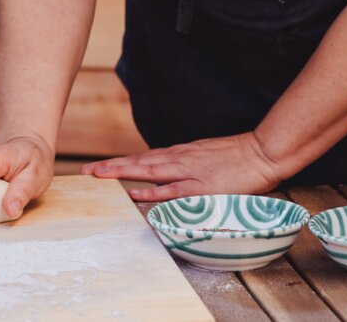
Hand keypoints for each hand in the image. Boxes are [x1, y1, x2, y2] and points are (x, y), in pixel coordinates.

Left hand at [81, 132, 284, 201]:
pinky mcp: (202, 185)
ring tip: (98, 176)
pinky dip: (152, 192)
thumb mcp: (205, 156)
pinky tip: (135, 194)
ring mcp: (189, 172)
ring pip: (148, 171)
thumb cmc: (236, 157)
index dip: (118, 163)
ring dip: (121, 173)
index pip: (142, 158)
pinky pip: (172, 190)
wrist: (262, 152)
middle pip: (137, 162)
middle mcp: (179, 159)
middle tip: (85, 172)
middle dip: (110, 167)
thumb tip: (168, 172)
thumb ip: (186, 164)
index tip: (96, 167)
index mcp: (179, 154)